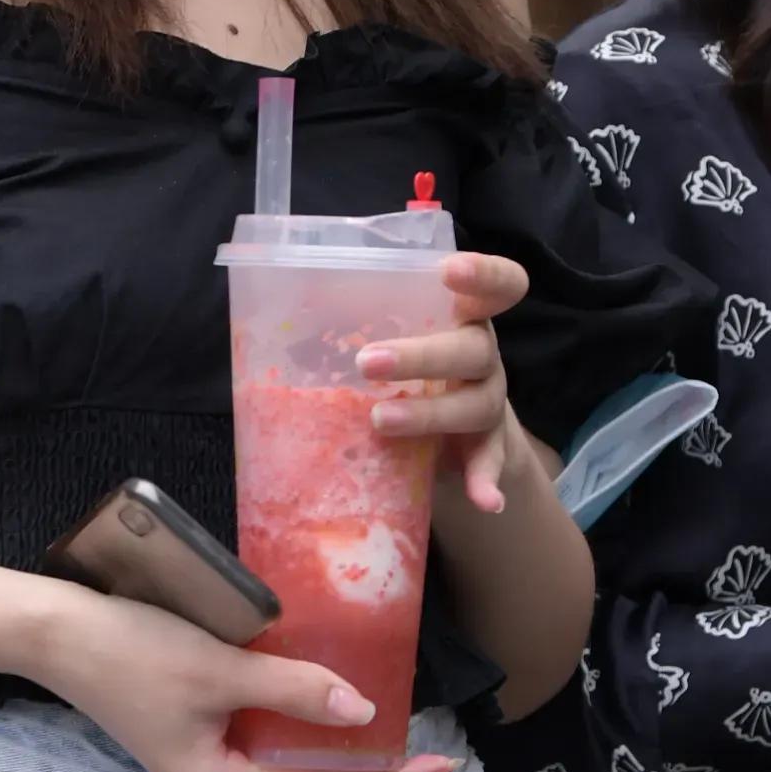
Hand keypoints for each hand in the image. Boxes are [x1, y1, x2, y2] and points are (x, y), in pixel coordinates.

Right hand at [24, 583, 452, 771]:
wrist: (58, 632)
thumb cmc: (132, 652)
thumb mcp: (221, 669)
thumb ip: (293, 691)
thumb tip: (364, 711)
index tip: (440, 765)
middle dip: (364, 762)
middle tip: (424, 740)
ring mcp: (205, 758)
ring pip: (286, 754)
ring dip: (332, 737)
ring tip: (388, 717)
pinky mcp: (197, 728)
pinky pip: (263, 731)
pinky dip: (296, 715)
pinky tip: (325, 691)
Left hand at [359, 250, 528, 514]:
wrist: (452, 432)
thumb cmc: (404, 366)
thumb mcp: (386, 333)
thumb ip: (353, 311)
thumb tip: (274, 286)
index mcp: (463, 315)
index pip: (497, 285)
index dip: (482, 274)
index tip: (449, 271)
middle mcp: (482, 353)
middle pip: (472, 348)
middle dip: (422, 355)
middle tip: (366, 362)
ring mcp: (488, 400)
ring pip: (476, 404)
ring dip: (430, 415)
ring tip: (381, 421)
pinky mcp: (487, 445)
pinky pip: (490, 462)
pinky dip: (486, 480)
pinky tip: (484, 500)